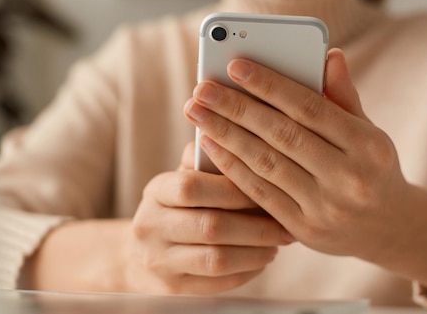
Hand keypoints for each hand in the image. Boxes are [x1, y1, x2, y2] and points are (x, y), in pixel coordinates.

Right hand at [125, 143, 293, 293]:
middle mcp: (150, 227)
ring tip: (277, 243)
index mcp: (155, 192)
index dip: (233, 189)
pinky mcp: (173, 289)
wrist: (143, 254)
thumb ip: (208, 160)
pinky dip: (247, 271)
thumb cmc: (177, 207)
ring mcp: (159, 261)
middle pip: (210, 226)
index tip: (266, 189)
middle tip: (284, 224)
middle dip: (256, 226)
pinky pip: (218, 283)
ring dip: (256, 251)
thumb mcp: (183, 178)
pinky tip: (261, 259)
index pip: (191, 187)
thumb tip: (240, 138)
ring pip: (217, 259)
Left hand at [183, 48, 410, 262]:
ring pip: (266, 163)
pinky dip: (232, 166)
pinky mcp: (303, 229)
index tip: (235, 65)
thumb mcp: (368, 130)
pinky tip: (210, 144)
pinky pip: (260, 192)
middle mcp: (349, 177)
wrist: (390, 229)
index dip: (270, 85)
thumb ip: (344, 95)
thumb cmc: (371, 167)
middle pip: (282, 135)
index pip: (310, 107)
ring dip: (226, 135)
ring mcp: (325, 207)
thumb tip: (329, 54)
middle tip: (202, 88)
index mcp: (368, 145)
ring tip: (197, 112)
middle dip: (236, 108)